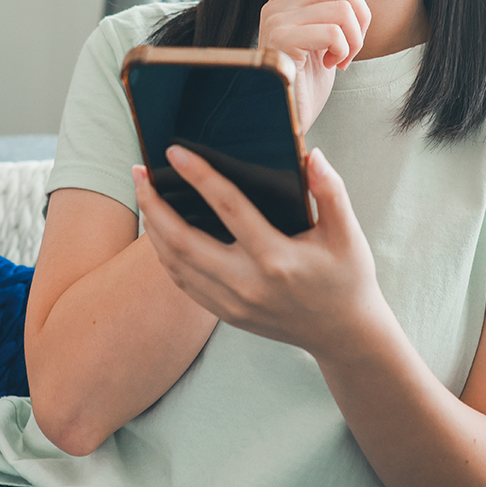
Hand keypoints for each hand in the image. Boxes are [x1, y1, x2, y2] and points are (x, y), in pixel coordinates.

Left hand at [133, 145, 387, 360]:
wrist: (344, 335)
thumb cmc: (347, 277)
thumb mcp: (347, 233)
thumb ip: (331, 191)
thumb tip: (312, 155)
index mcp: (276, 259)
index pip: (229, 208)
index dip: (200, 177)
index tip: (176, 152)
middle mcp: (247, 284)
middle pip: (183, 241)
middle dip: (154, 204)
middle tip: (138, 172)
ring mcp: (232, 304)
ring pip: (175, 264)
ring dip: (152, 228)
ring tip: (143, 194)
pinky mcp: (226, 315)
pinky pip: (183, 283)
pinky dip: (164, 254)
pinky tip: (159, 231)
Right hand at [259, 0, 386, 132]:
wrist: (285, 117)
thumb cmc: (306, 83)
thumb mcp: (325, 38)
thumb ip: (332, 4)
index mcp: (285, 1)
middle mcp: (277, 5)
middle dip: (361, 16)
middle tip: (353, 46)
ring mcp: (277, 21)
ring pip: (341, 7)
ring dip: (354, 39)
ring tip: (341, 58)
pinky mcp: (281, 40)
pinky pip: (332, 31)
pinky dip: (343, 50)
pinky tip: (331, 65)